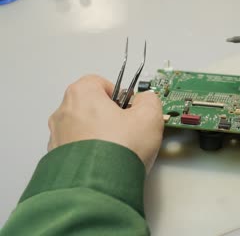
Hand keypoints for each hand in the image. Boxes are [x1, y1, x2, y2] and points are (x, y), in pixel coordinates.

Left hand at [48, 75, 163, 171]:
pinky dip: (91, 151)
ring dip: (101, 134)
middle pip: (92, 105)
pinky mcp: (57, 158)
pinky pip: (78, 148)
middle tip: (129, 129)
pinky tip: (108, 161)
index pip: (102, 82)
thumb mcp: (150, 116)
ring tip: (120, 149)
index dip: (121, 94)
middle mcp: (63, 112)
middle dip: (111, 115)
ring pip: (84, 128)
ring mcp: (57, 137)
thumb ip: (150, 100)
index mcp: (81, 94)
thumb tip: (147, 100)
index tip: (132, 108)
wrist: (100, 188)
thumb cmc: (119, 150)